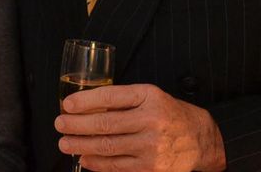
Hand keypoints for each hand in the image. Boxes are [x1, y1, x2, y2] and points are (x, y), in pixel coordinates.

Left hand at [55, 83, 225, 171]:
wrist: (200, 139)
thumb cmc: (168, 113)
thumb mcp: (149, 96)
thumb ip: (122, 100)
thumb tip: (85, 107)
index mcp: (149, 97)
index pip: (109, 97)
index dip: (84, 101)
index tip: (67, 104)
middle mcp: (151, 121)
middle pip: (105, 124)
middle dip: (77, 125)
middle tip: (59, 125)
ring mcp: (152, 147)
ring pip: (108, 147)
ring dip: (82, 146)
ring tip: (65, 143)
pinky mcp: (152, 168)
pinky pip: (118, 167)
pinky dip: (98, 164)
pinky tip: (85, 159)